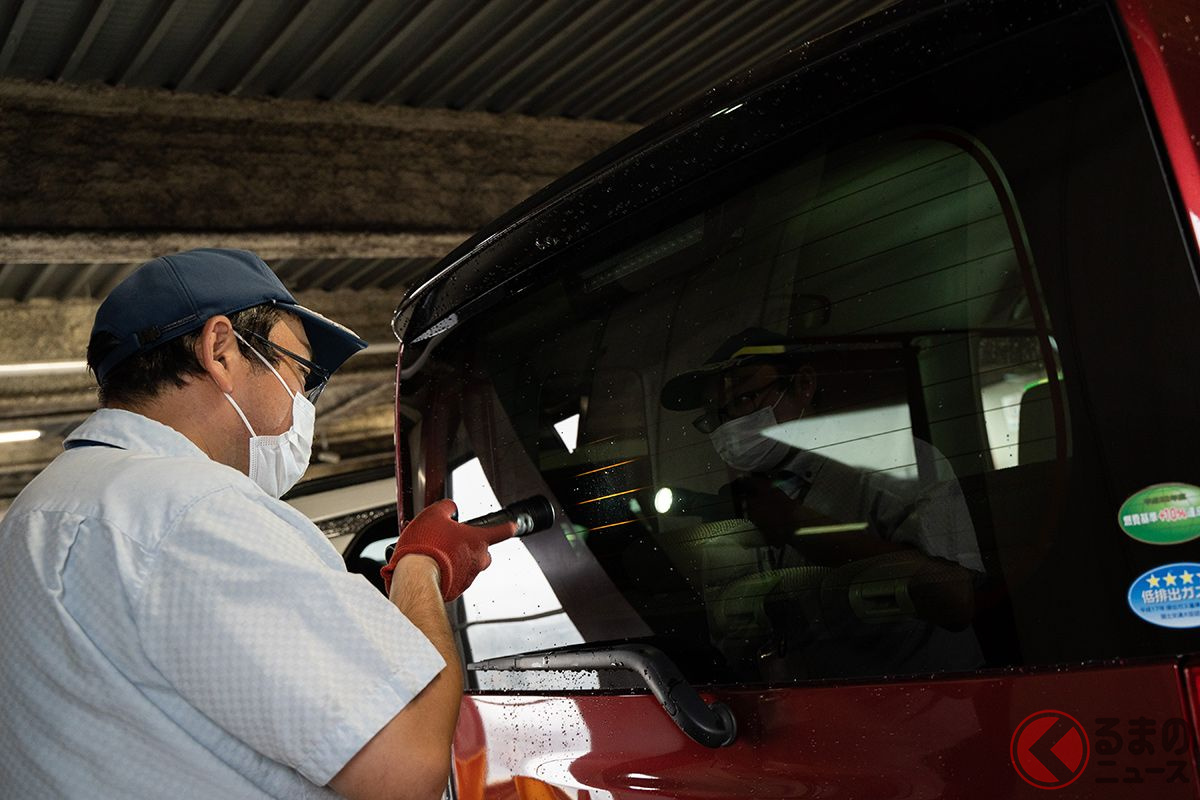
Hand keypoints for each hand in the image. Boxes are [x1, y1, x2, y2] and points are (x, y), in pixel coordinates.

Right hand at [380, 499, 516, 600]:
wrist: (416, 576)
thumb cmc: (426, 548)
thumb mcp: (433, 514)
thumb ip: (446, 507)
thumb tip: (449, 507)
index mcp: (477, 540)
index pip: (501, 531)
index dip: (508, 527)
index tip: (513, 527)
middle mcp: (477, 560)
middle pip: (483, 552)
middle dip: (472, 547)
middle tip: (454, 542)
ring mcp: (468, 577)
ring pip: (467, 566)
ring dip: (456, 560)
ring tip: (436, 554)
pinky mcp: (456, 590)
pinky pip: (455, 579)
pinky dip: (446, 574)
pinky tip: (432, 567)